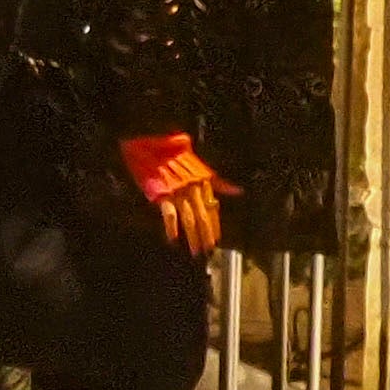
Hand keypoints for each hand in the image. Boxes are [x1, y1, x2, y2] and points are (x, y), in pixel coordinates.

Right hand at [121, 132, 223, 259]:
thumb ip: (218, 181)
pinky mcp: (162, 192)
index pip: (212, 207)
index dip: (214, 225)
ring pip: (190, 217)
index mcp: (203, 181)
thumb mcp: (198, 164)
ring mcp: (178, 190)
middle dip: (206, 234)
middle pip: (203, 216)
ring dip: (193, 236)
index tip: (216, 239)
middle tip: (207, 250)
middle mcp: (193, 187)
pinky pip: (169, 213)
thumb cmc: (173, 151)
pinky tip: (173, 239)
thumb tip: (238, 190)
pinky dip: (171, 227)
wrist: (151, 138)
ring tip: (195, 250)